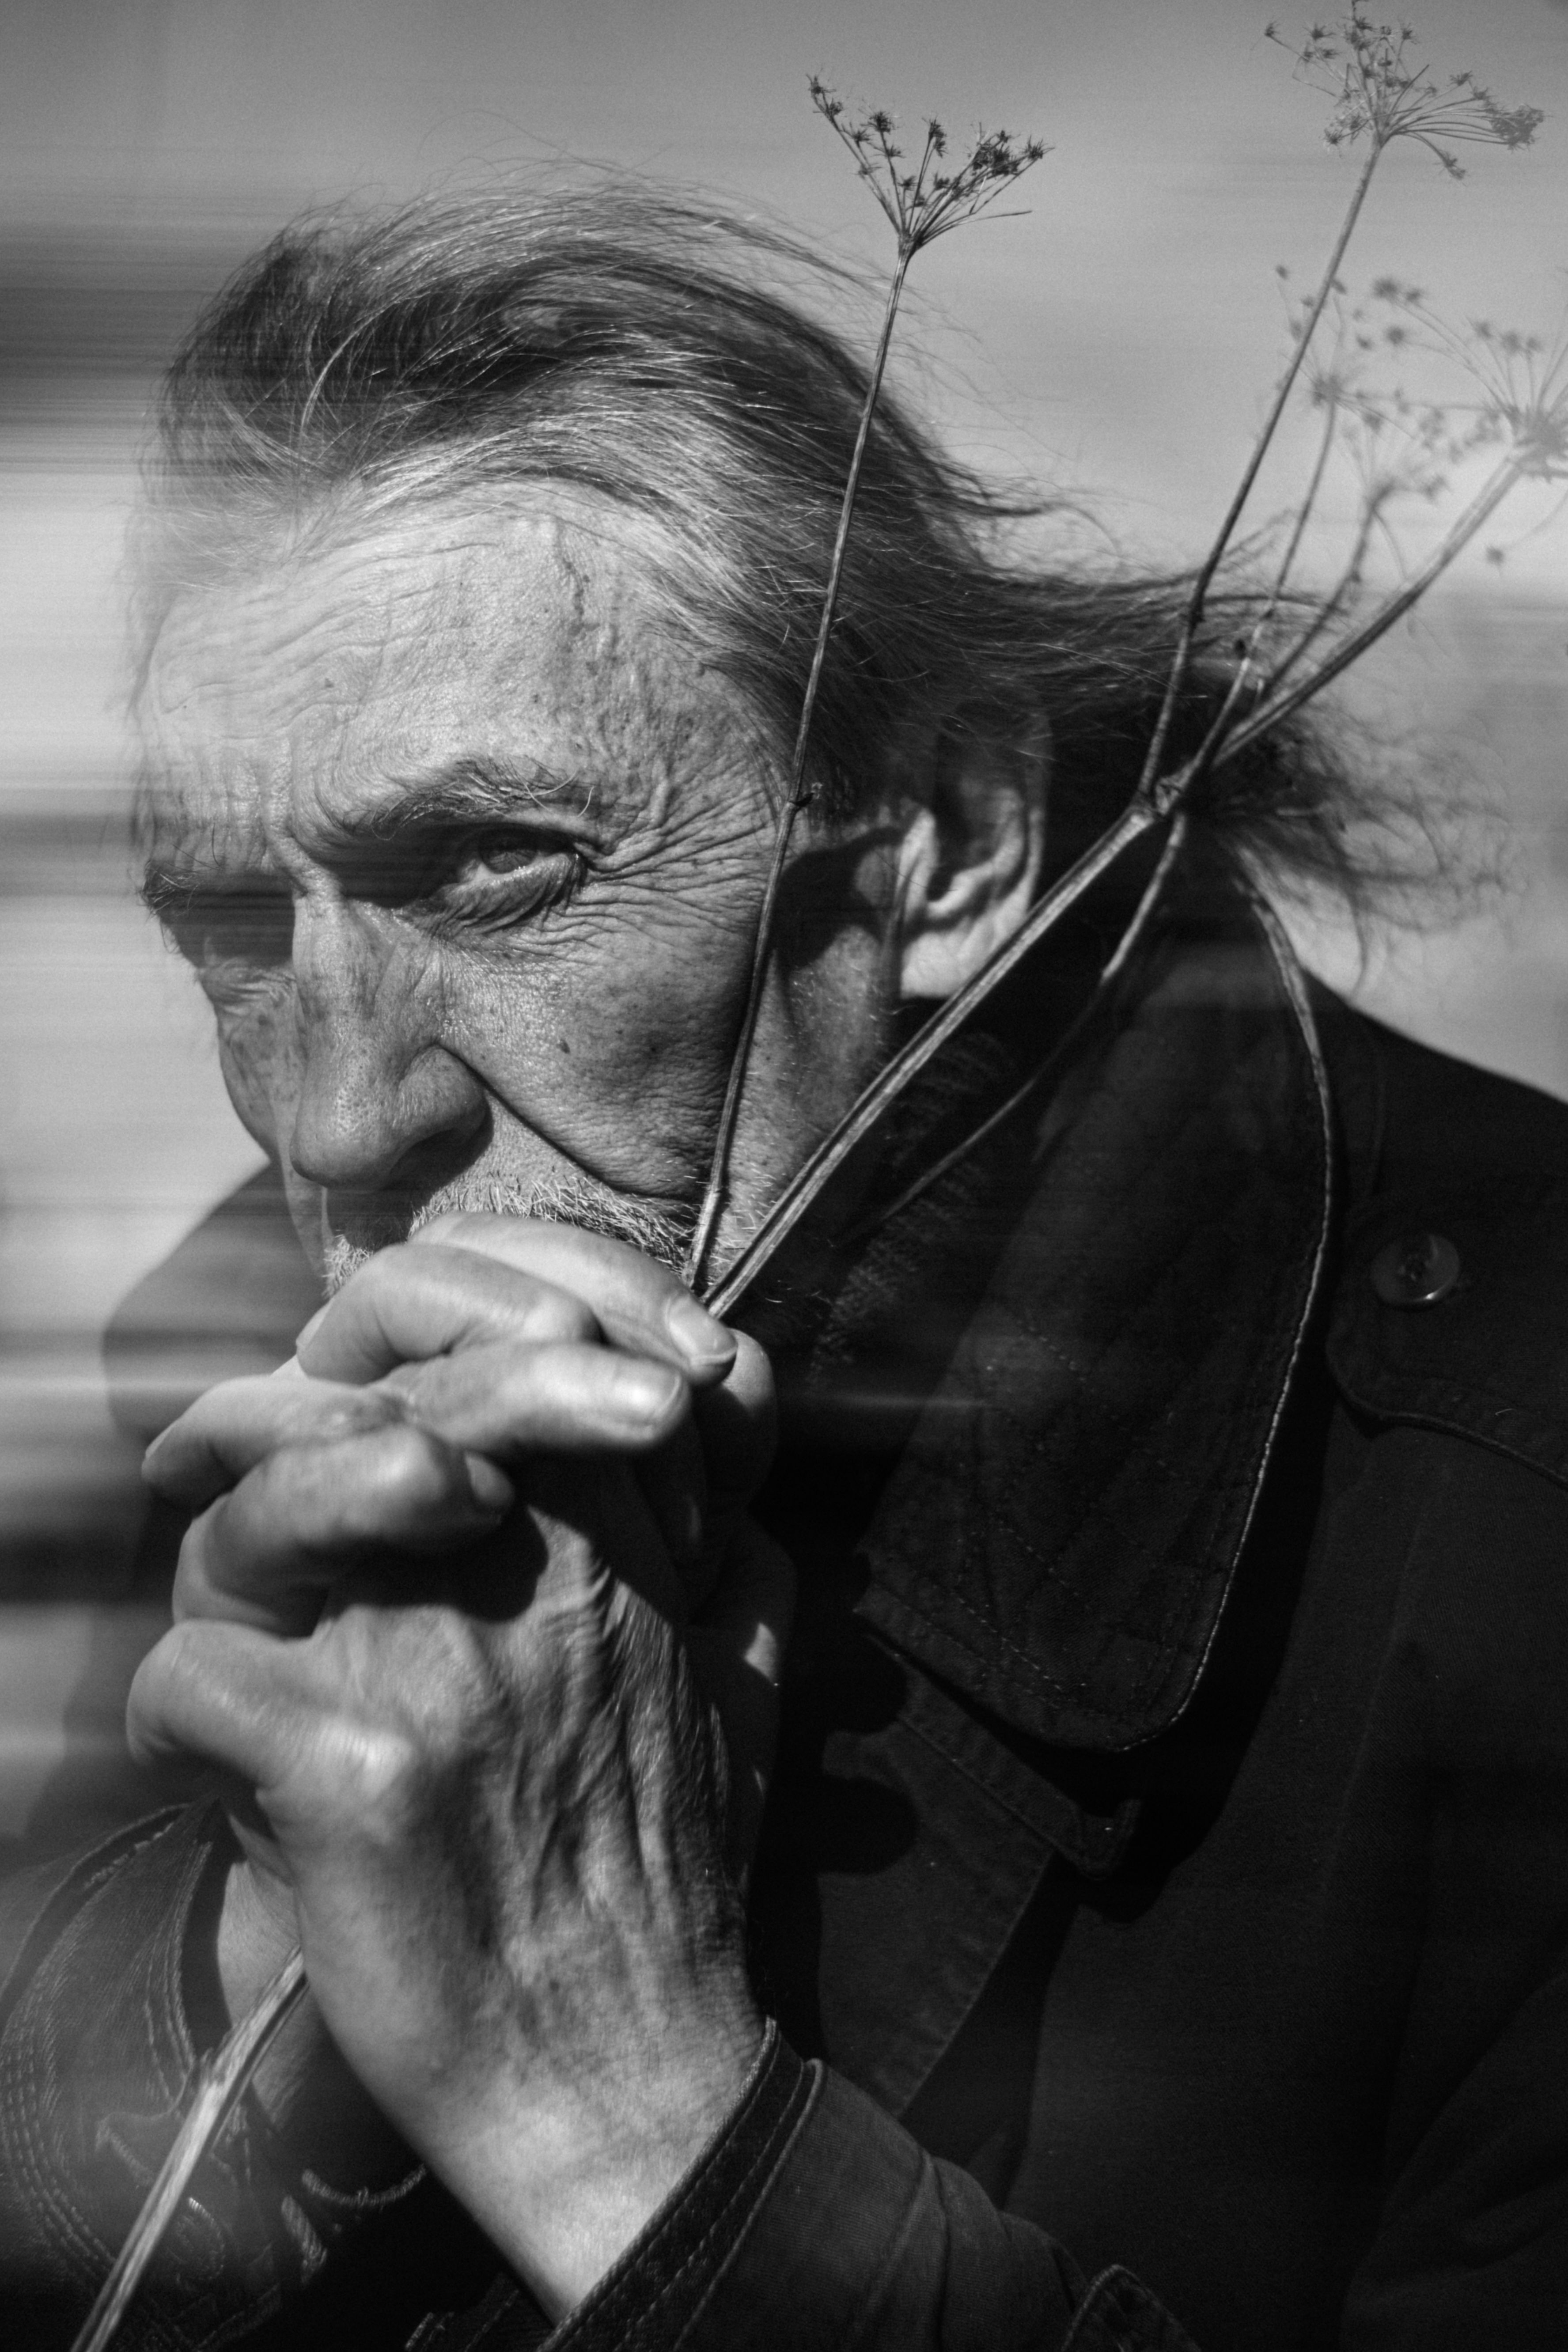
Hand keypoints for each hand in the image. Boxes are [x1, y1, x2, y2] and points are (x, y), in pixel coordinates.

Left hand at [131, 1218, 790, 2313]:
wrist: (622, 2069)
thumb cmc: (681, 1880)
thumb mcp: (754, 1692)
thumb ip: (744, 1576)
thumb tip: (734, 1515)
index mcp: (619, 1548)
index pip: (503, 1363)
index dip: (418, 1354)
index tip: (360, 1395)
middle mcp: (528, 1576)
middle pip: (366, 1408)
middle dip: (275, 1416)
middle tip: (209, 1451)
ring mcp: (431, 1667)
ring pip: (261, 1510)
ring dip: (212, 1540)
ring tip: (212, 1598)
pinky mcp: (342, 1772)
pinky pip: (193, 1673)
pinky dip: (174, 1713)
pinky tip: (195, 1751)